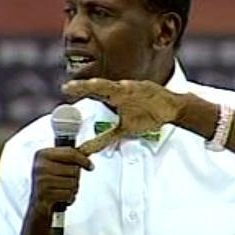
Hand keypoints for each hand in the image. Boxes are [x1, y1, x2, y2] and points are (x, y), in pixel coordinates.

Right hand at [30, 147, 92, 216]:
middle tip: (67, 182)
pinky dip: (69, 198)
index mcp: (43, 154)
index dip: (84, 160)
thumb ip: (70, 157)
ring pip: (73, 183)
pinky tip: (62, 199)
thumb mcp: (56, 165)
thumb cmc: (50, 182)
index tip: (90, 166)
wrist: (37, 204)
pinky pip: (69, 194)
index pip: (70, 153)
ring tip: (64, 190)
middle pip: (75, 169)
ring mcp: (42, 180)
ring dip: (73, 189)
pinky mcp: (44, 194)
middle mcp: (41, 166)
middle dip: (76, 178)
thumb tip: (88, 150)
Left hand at [62, 79, 184, 154]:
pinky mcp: (148, 89)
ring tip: (91, 84)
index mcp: (115, 97)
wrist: (170, 107)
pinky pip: (139, 90)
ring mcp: (134, 89)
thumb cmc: (146, 114)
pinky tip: (125, 86)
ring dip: (104, 85)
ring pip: (117, 87)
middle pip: (100, 87)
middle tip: (68, 87)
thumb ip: (104, 139)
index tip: (64, 89)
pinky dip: (131, 89)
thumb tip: (86, 151)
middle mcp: (122, 91)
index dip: (79, 90)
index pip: (93, 93)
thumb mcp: (123, 130)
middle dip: (85, 87)